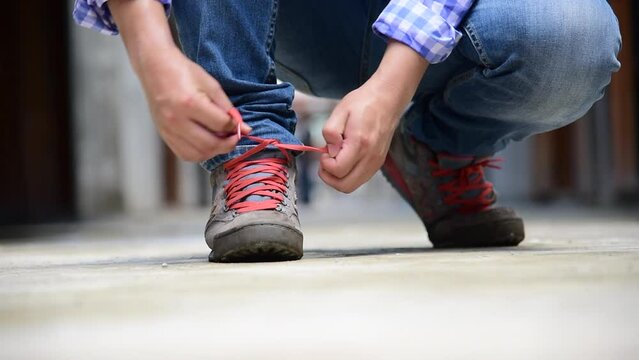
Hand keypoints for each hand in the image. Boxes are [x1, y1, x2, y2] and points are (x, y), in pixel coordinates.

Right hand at [108, 0, 250, 161]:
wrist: (155, 68)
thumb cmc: (183, 72)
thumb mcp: (211, 85)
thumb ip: (228, 108)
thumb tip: (244, 128)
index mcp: (190, 103)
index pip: (221, 124)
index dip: (235, 127)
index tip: (242, 127)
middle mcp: (177, 120)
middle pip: (210, 145)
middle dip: (228, 144)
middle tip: (234, 137)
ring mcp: (168, 130)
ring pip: (197, 154)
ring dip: (214, 151)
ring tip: (221, 141)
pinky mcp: (163, 135)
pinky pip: (185, 154)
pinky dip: (199, 153)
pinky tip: (206, 143)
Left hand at [318, 40, 428, 192]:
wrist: (386, 100)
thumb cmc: (362, 103)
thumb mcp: (340, 111)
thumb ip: (330, 132)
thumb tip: (330, 151)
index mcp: (360, 143)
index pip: (338, 170)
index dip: (325, 164)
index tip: (324, 151)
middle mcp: (371, 157)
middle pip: (345, 186)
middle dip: (329, 177)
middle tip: (325, 160)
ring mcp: (376, 162)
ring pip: (352, 185)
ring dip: (338, 177)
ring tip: (335, 159)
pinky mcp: (378, 163)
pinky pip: (359, 179)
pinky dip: (348, 175)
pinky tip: (344, 159)